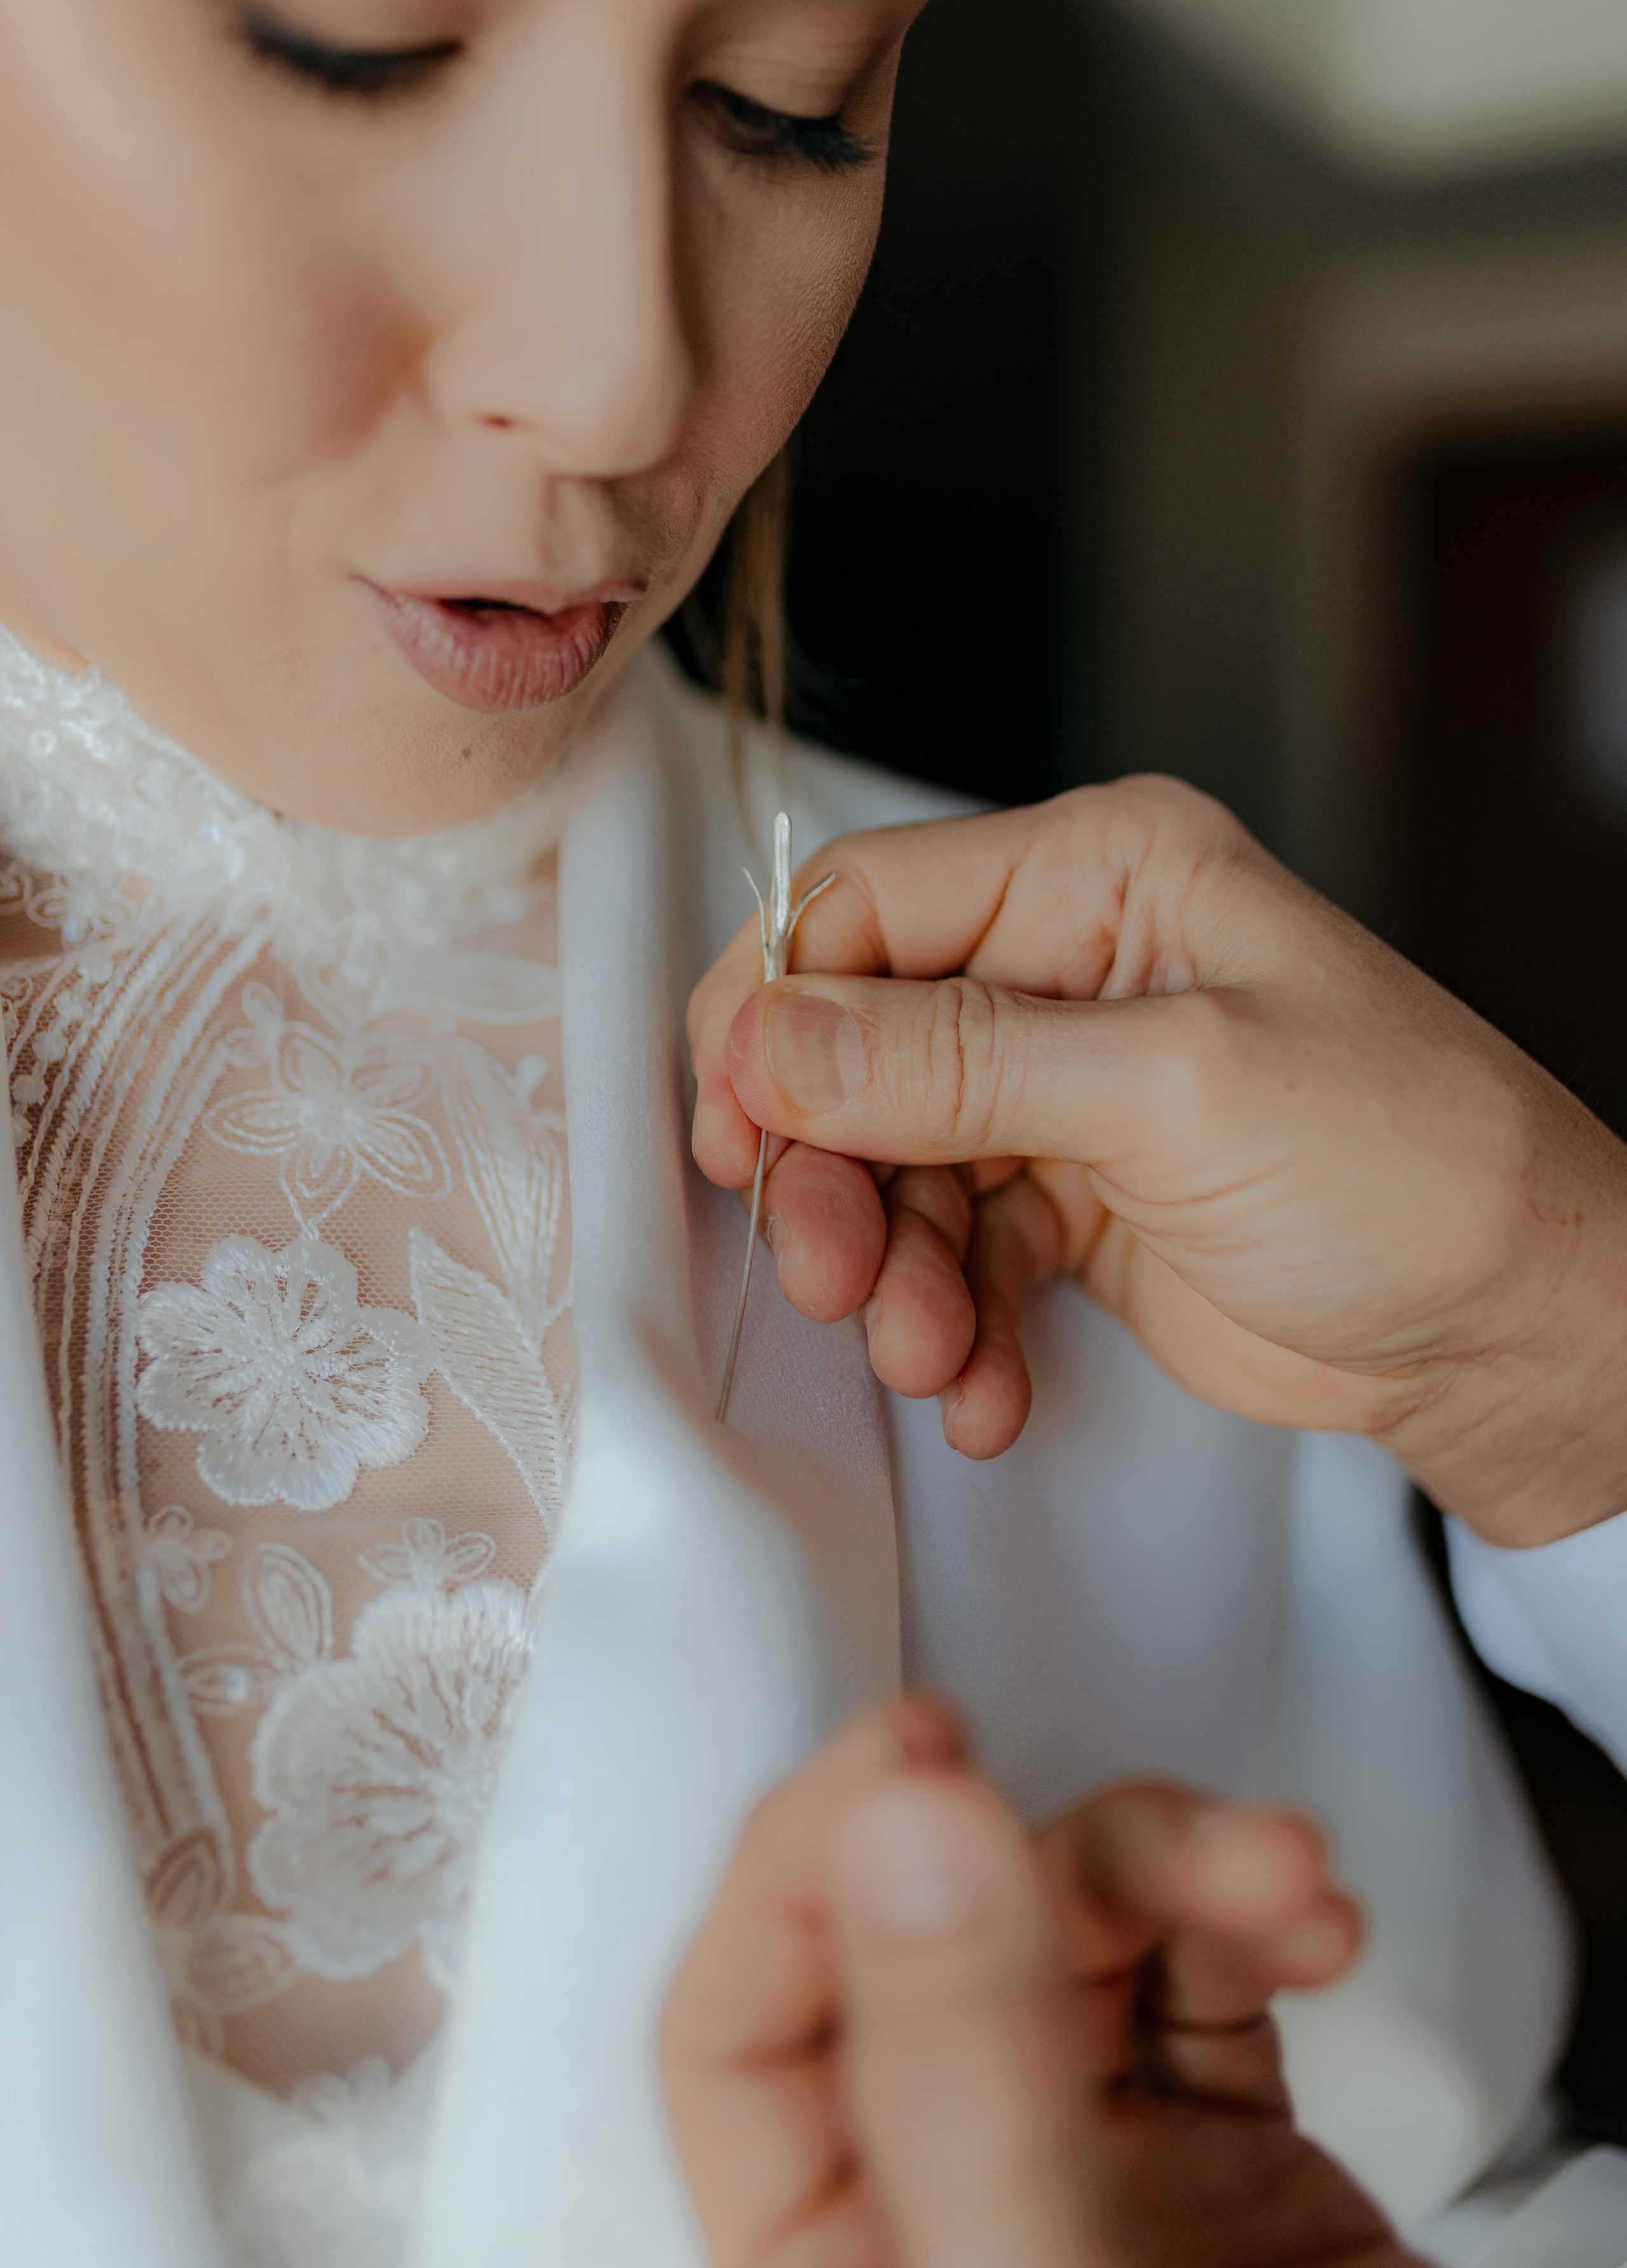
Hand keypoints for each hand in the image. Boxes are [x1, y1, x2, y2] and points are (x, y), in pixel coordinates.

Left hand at [661, 1697, 1445, 2267]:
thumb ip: (962, 2076)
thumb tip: (900, 1829)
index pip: (740, 2033)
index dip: (805, 1867)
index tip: (911, 1756)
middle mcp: (945, 2224)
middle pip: (929, 1950)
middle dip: (1050, 1858)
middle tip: (1165, 1828)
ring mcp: (1091, 2199)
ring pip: (1072, 1944)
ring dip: (1177, 1869)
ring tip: (1287, 1878)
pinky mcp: (1233, 2183)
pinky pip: (1205, 1990)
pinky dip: (1251, 1923)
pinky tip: (1312, 1920)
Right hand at [688, 779, 1626, 1545]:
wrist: (1515, 1331)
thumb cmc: (1411, 1165)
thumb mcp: (1176, 1091)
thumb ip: (957, 1066)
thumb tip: (772, 1037)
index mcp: (1100, 876)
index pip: (866, 907)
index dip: (777, 1015)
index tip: (739, 1129)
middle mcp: (1068, 971)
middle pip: (858, 1050)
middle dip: (833, 1174)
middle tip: (833, 1275)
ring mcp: (1068, 1093)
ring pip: (893, 1168)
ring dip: (894, 1277)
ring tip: (936, 1357)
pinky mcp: (1075, 1201)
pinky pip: (957, 1256)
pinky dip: (954, 1329)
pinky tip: (986, 1390)